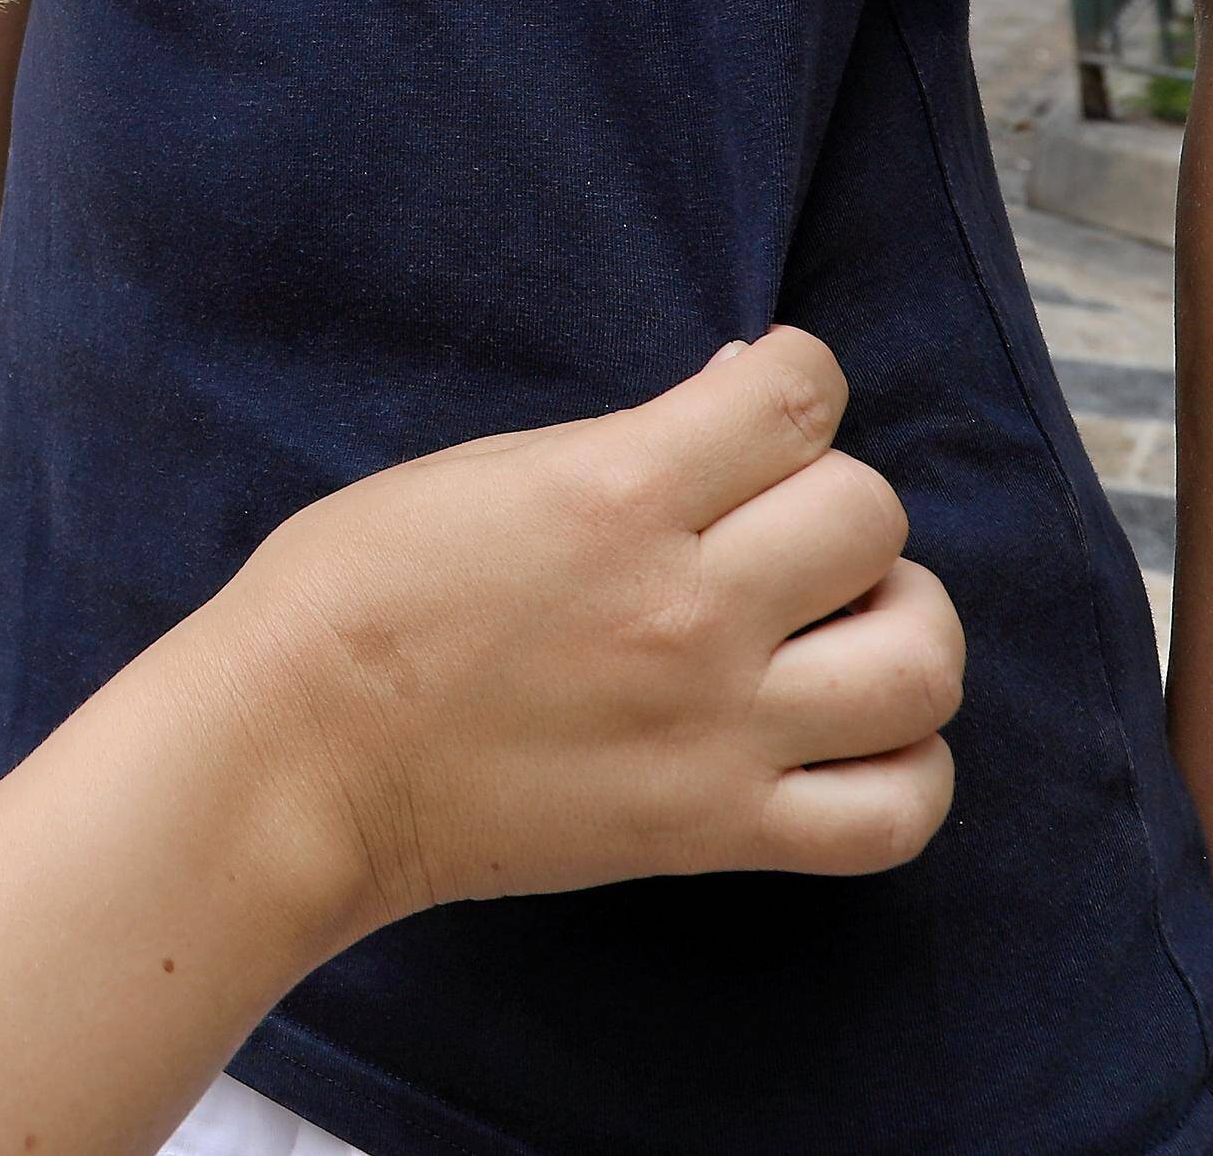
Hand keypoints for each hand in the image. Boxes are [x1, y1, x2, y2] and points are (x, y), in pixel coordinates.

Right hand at [220, 327, 961, 929]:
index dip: (795, 382)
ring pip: (919, 663)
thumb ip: (625, 440)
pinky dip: (907, 773)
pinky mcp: (713, 831)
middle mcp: (686, 608)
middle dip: (834, 502)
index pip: (800, 397)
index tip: (760, 406)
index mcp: (614, 493)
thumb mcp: (483, 467)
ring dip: (901, 627)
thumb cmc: (353, 594)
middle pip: (872, 516)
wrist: (294, 759)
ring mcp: (713, 729)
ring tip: (846, 626)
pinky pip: (891, 816)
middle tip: (774, 528)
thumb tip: (746, 392)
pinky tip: (857, 735)